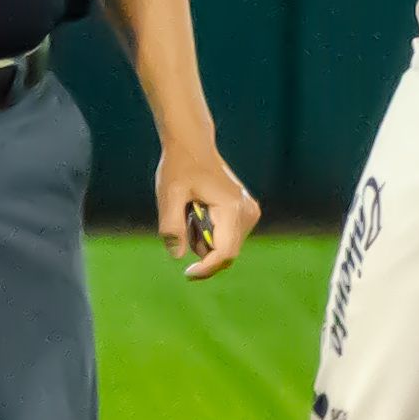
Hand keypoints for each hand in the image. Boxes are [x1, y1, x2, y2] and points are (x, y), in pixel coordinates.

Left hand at [155, 143, 260, 278]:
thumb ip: (172, 226)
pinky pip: (226, 237)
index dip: (207, 269)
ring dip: (203, 239)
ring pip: (225, 246)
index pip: (225, 253)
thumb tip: (178, 256)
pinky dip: (209, 233)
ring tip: (190, 210)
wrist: (193, 145)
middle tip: (183, 219)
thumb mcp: (169, 195)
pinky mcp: (247, 213)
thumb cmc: (180, 167)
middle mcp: (247, 212)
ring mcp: (250, 213)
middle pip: (226, 252)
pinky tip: (199, 210)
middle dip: (201, 248)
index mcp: (232, 208)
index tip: (187, 274)